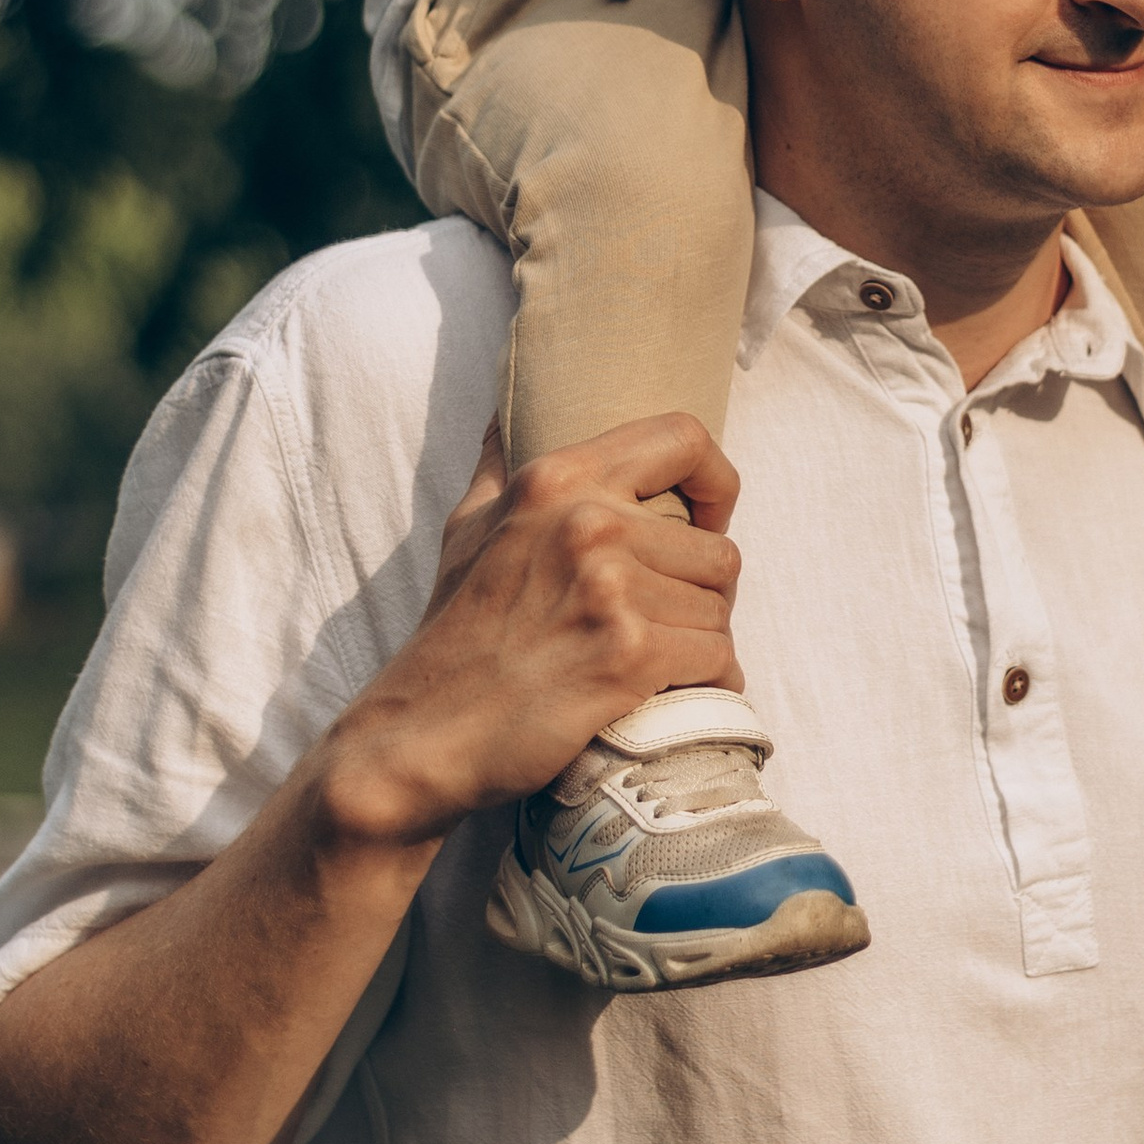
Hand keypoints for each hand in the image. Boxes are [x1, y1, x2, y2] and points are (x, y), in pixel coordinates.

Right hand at [319, 414, 744, 845]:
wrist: (423, 734)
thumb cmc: (454, 634)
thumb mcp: (467, 527)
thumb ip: (500, 464)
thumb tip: (511, 409)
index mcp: (555, 480)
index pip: (685, 439)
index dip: (716, 482)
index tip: (708, 520)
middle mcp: (588, 523)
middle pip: (717, 550)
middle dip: (704, 596)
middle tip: (669, 626)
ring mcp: (609, 589)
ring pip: (720, 612)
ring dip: (702, 646)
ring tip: (662, 664)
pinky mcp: (628, 655)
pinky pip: (716, 660)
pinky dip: (708, 685)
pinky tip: (676, 694)